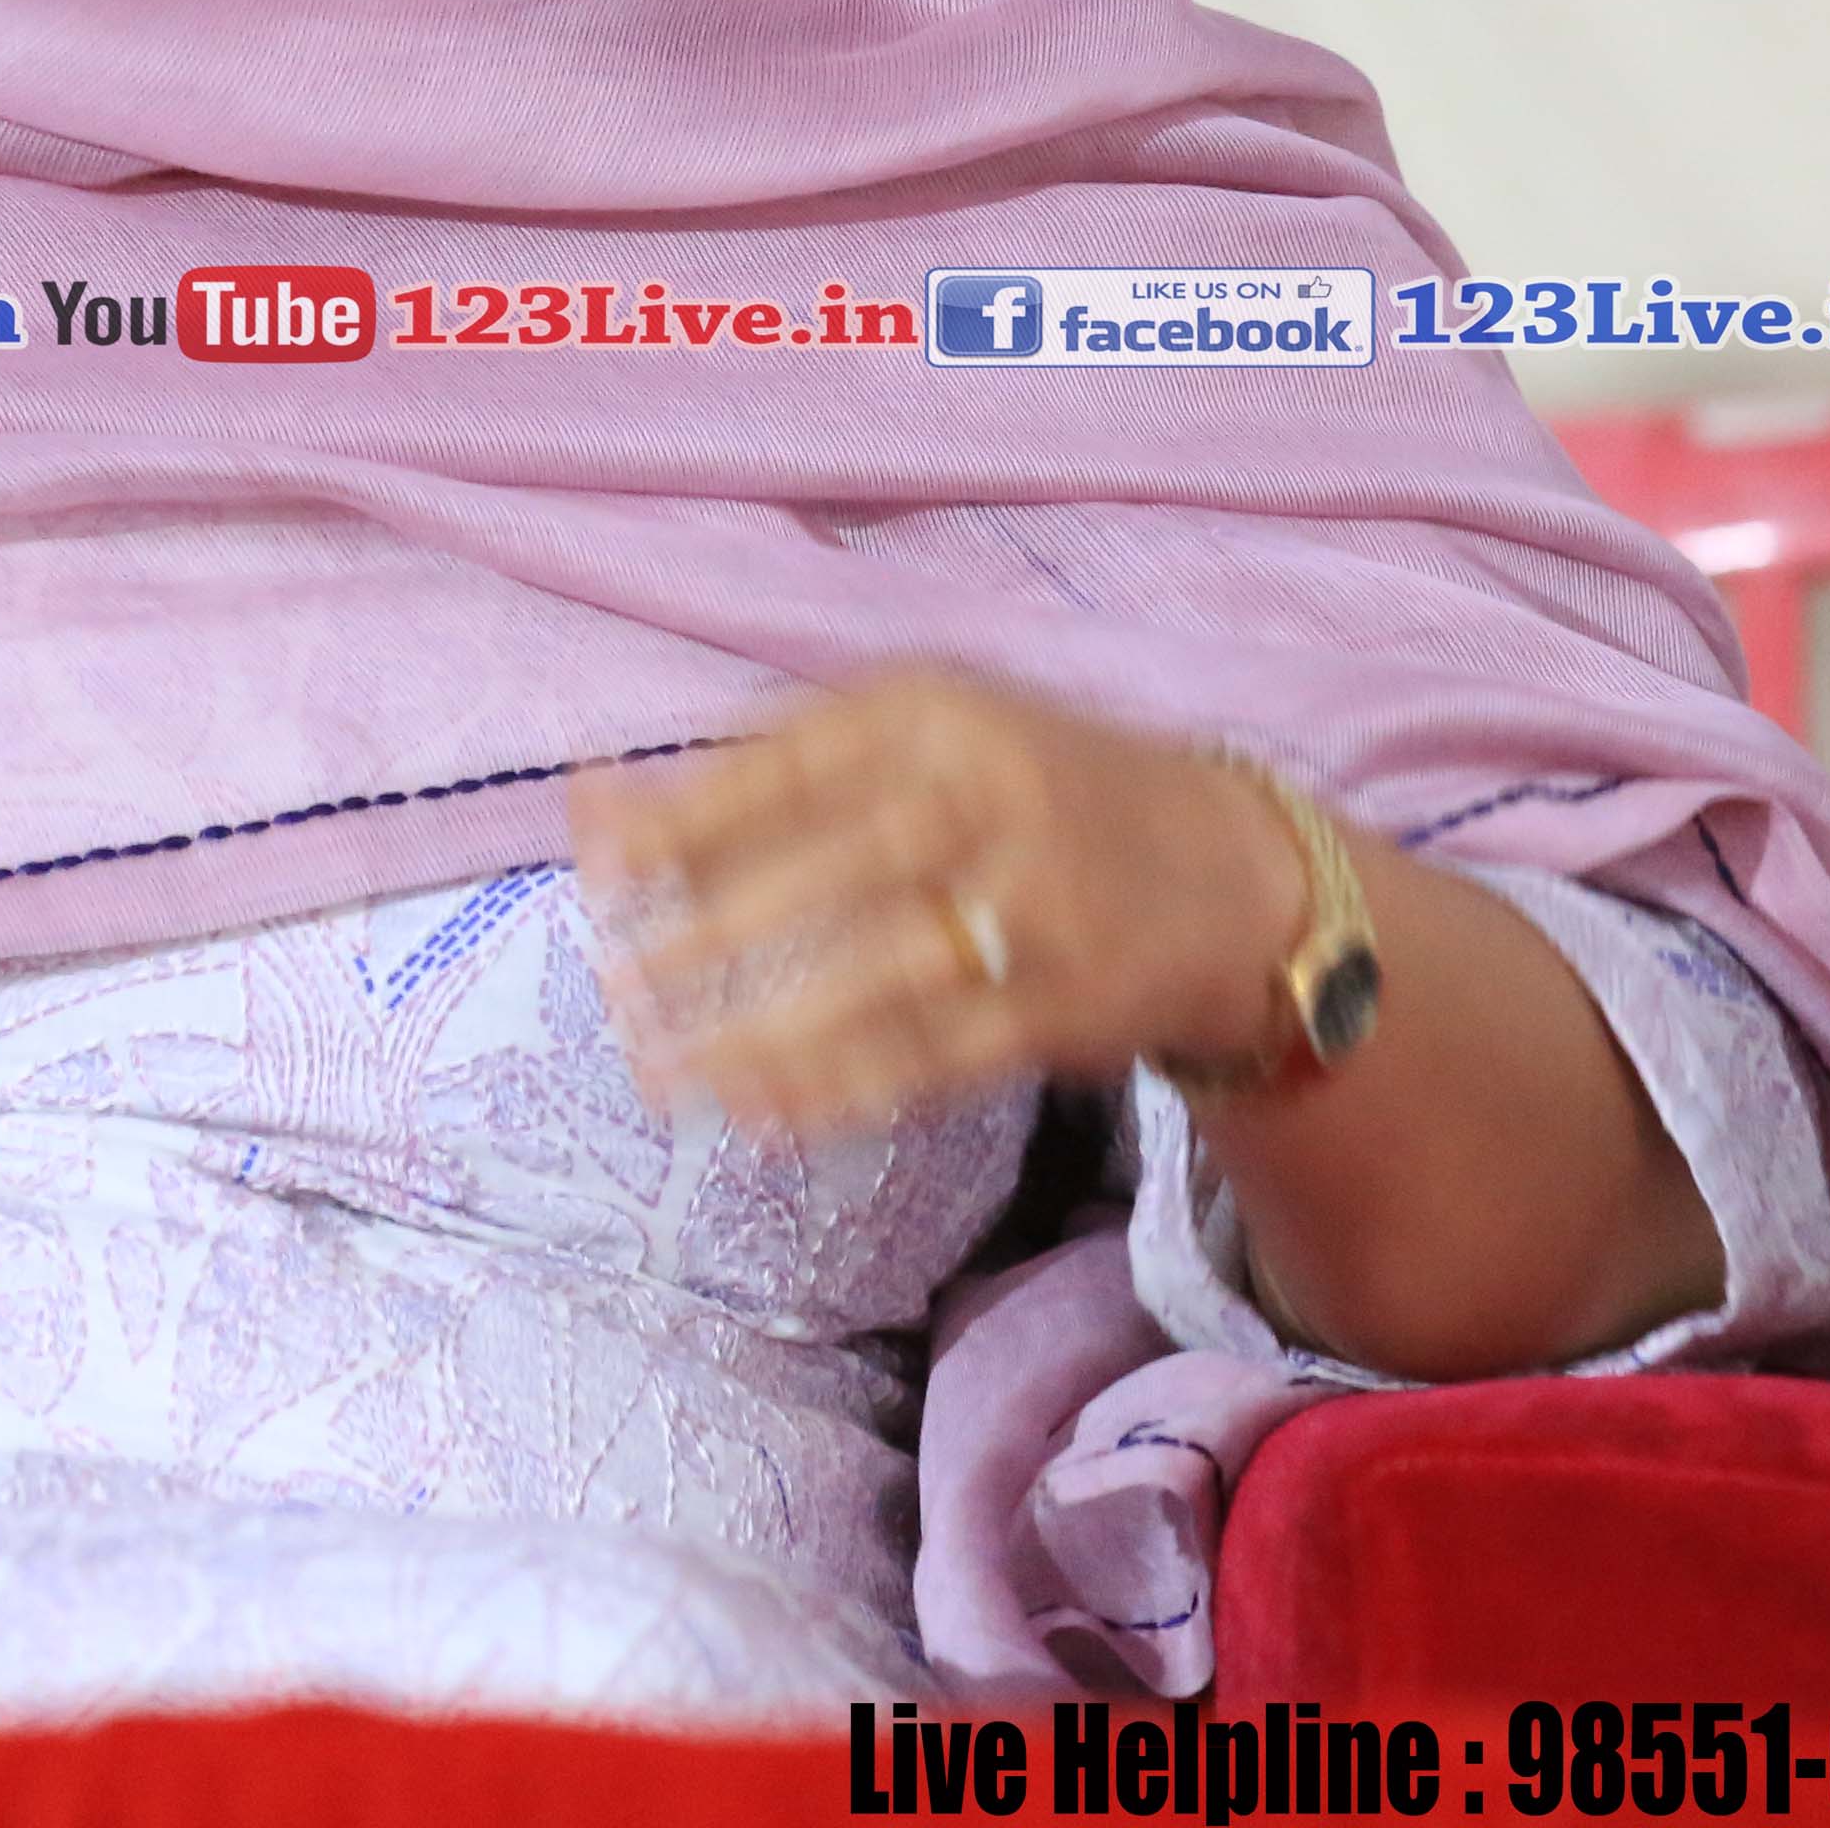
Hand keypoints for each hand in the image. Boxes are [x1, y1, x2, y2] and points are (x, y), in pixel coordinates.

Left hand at [568, 668, 1314, 1135]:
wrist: (1232, 873)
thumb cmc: (1028, 791)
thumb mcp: (925, 734)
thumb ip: (774, 763)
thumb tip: (598, 804)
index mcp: (939, 713)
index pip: (792, 761)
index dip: (690, 815)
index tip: (600, 866)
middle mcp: (993, 796)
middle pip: (837, 867)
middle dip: (716, 933)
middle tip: (618, 986)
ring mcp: (1039, 905)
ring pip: (882, 978)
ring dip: (767, 1036)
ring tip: (668, 1077)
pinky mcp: (1068, 1006)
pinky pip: (939, 1055)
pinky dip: (848, 1089)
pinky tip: (767, 1116)